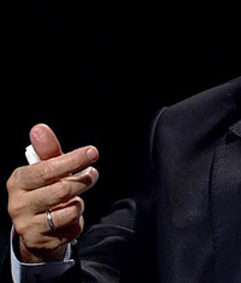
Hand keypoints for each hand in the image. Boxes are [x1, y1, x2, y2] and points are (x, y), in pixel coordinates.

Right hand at [6, 124, 98, 262]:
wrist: (35, 229)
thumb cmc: (44, 190)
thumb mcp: (46, 169)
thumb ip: (47, 150)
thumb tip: (39, 128)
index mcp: (18, 182)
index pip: (47, 169)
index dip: (72, 160)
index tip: (92, 152)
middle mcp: (18, 204)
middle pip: (61, 190)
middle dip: (82, 181)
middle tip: (92, 174)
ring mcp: (28, 225)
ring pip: (70, 211)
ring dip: (79, 202)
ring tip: (75, 199)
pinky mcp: (41, 241)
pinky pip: (72, 227)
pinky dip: (77, 220)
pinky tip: (69, 217)